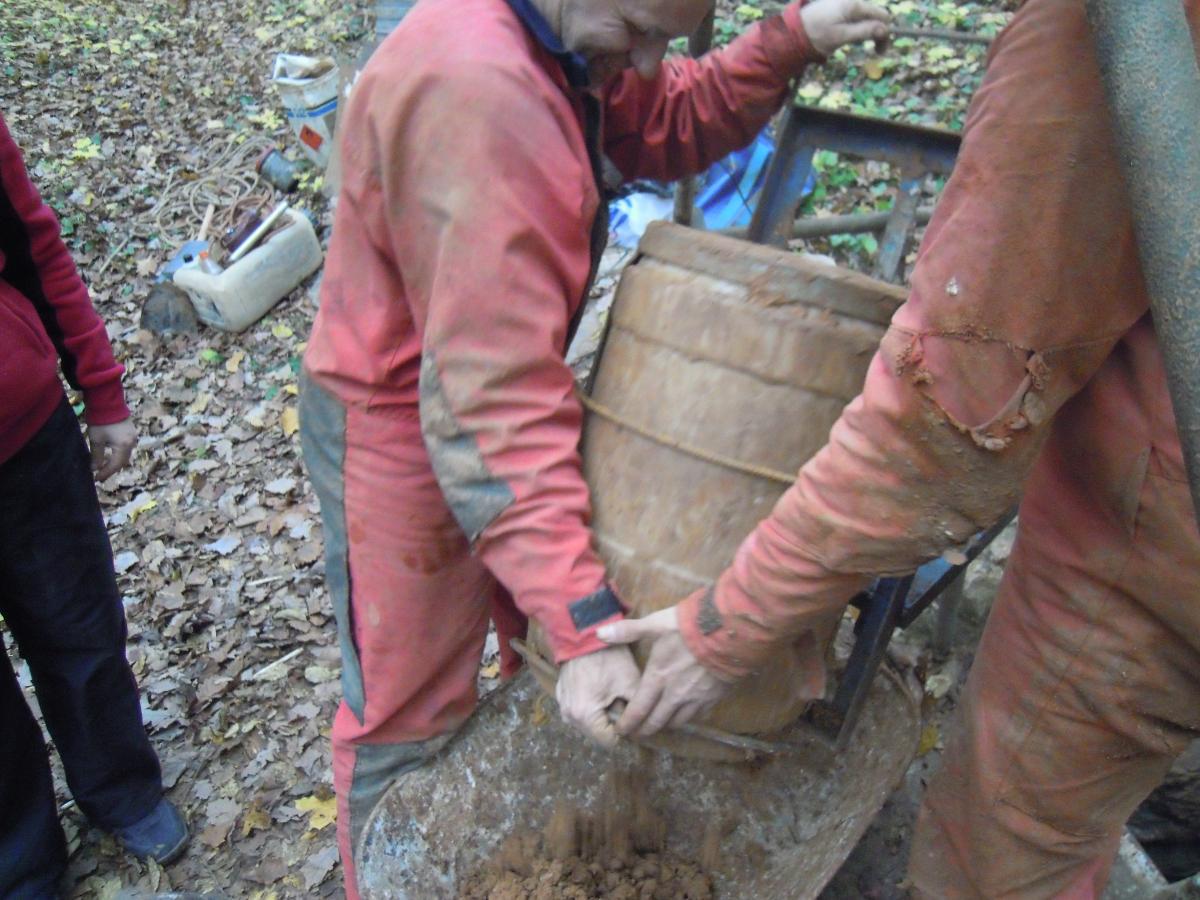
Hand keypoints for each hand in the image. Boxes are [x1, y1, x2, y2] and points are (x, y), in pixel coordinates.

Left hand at [88, 417, 136, 480]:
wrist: (107, 402)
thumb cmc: (100, 421)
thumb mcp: (96, 440)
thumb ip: (96, 456)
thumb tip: (94, 469)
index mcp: (124, 445)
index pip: (115, 465)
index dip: (106, 473)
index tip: (96, 479)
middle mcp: (132, 443)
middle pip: (122, 461)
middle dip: (111, 469)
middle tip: (100, 475)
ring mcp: (133, 437)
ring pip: (125, 455)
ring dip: (115, 462)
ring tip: (104, 466)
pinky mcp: (131, 432)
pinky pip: (126, 448)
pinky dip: (118, 454)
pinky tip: (111, 455)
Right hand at [556, 645, 640, 747]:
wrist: (584, 632)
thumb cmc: (609, 657)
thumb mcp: (630, 684)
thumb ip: (637, 712)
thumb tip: (641, 727)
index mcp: (585, 716)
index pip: (610, 742)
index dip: (626, 733)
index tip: (635, 718)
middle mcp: (569, 716)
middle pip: (598, 733)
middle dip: (613, 723)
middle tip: (625, 703)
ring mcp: (562, 705)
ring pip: (588, 722)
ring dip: (602, 715)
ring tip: (614, 695)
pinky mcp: (560, 695)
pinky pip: (579, 709)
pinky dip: (591, 705)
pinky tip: (600, 689)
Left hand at [598, 607, 731, 737]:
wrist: (727, 631)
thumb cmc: (687, 627)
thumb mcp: (655, 624)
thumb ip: (627, 631)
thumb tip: (599, 633)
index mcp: (657, 678)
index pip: (638, 710)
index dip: (628, 723)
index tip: (621, 731)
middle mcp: (674, 695)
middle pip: (656, 722)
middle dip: (643, 731)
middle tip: (636, 735)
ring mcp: (695, 699)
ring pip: (677, 722)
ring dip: (665, 725)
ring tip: (658, 726)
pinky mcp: (713, 699)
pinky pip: (697, 716)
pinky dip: (687, 718)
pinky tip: (684, 715)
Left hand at [800, 0, 890, 56]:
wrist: (792, 31)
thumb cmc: (816, 35)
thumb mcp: (842, 36)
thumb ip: (864, 31)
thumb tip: (886, 29)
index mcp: (855, 6)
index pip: (882, 16)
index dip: (885, 33)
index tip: (879, 52)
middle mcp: (852, 1)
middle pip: (875, 16)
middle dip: (877, 32)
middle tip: (875, 52)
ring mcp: (844, 4)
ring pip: (865, 17)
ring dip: (866, 31)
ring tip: (858, 45)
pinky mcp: (837, 9)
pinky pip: (854, 17)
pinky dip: (856, 27)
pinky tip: (848, 37)